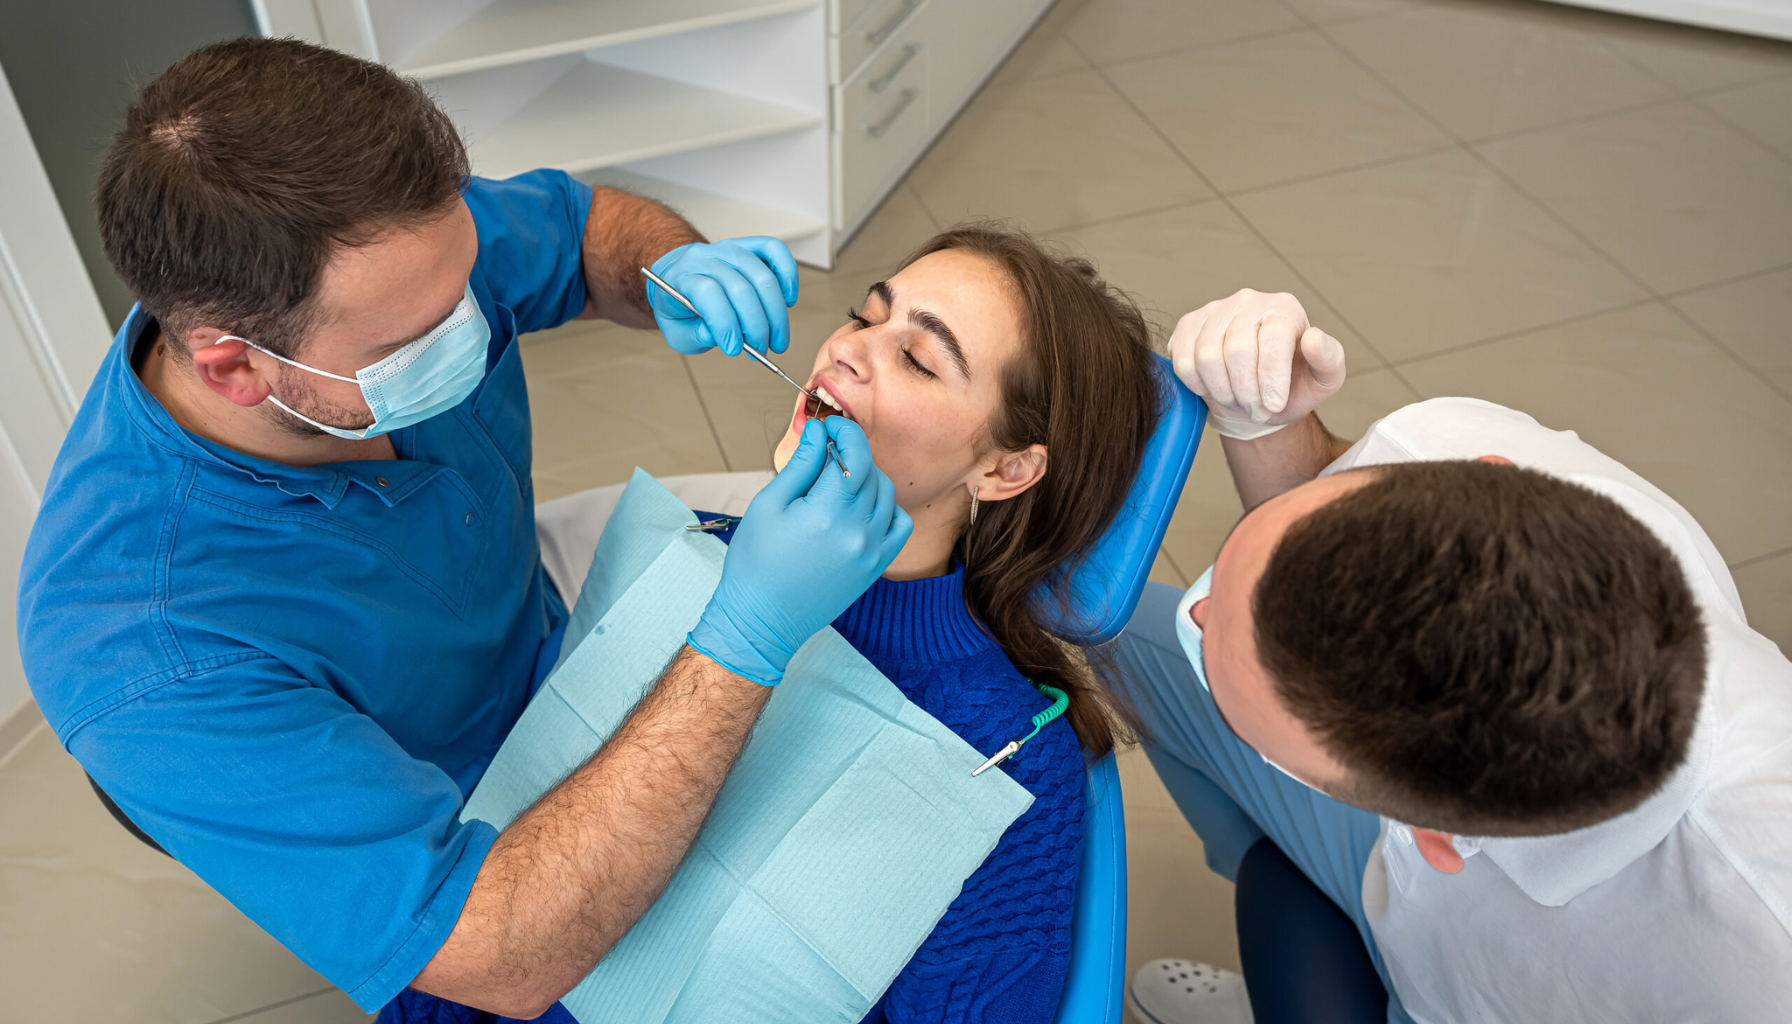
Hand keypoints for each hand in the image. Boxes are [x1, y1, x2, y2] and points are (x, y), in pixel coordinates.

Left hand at [647, 237, 799, 357]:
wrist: (680, 278)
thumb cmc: (679, 307)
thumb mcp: (676, 331)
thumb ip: (696, 335)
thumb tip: (722, 335)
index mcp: (682, 277)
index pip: (708, 293)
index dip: (725, 324)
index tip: (734, 349)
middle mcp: (706, 258)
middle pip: (740, 288)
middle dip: (756, 326)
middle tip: (761, 349)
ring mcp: (729, 249)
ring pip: (762, 275)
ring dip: (776, 313)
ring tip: (776, 338)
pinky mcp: (749, 246)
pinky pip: (774, 249)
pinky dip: (787, 275)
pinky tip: (788, 300)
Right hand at [688, 417, 912, 683]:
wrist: (762, 619)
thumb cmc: (756, 564)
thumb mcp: (769, 505)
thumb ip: (800, 465)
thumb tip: (818, 432)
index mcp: (828, 514)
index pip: (853, 454)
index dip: (843, 432)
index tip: (828, 427)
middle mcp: (859, 532)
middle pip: (870, 471)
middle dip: (850, 452)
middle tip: (823, 452)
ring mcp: (873, 550)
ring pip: (886, 493)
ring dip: (866, 476)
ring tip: (835, 482)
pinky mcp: (876, 565)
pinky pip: (898, 524)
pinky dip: (885, 506)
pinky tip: (859, 506)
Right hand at [1169, 289, 1345, 438]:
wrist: (1257, 396)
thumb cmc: (1292, 386)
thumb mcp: (1323, 381)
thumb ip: (1329, 361)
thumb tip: (1313, 339)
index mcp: (1285, 308)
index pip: (1273, 340)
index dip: (1271, 379)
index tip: (1274, 405)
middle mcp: (1249, 300)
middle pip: (1238, 351)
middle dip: (1246, 392)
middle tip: (1256, 409)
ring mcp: (1215, 310)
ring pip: (1207, 357)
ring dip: (1222, 391)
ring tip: (1237, 400)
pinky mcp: (1189, 325)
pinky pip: (1184, 360)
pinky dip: (1198, 385)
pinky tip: (1214, 388)